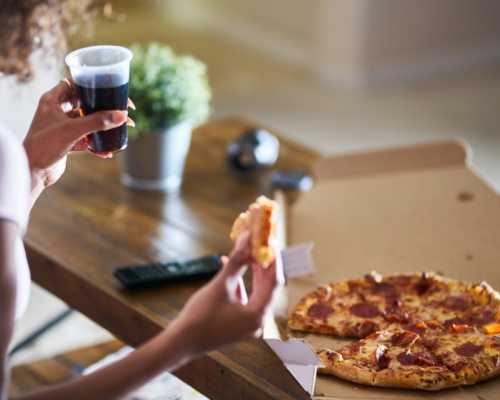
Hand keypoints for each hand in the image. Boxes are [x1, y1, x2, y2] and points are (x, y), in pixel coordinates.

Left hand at [23, 79, 133, 195]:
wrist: (33, 172)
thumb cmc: (43, 146)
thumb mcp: (72, 131)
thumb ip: (97, 122)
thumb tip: (122, 115)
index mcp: (52, 101)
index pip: (75, 85)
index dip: (93, 85)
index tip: (112, 90)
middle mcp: (57, 111)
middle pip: (85, 104)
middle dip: (104, 108)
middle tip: (121, 111)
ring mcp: (62, 127)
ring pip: (88, 122)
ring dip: (103, 127)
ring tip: (120, 130)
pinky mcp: (66, 141)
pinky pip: (86, 139)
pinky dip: (97, 144)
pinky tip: (108, 152)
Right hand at [170, 232, 282, 355]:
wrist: (181, 342)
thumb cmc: (199, 316)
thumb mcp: (220, 285)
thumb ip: (237, 261)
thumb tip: (246, 238)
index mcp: (257, 315)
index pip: (274, 282)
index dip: (273, 259)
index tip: (269, 241)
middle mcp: (258, 322)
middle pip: (267, 286)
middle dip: (262, 263)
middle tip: (260, 242)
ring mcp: (249, 324)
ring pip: (257, 291)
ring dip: (252, 271)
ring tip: (247, 250)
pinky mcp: (240, 323)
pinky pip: (246, 298)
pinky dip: (241, 282)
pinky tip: (231, 266)